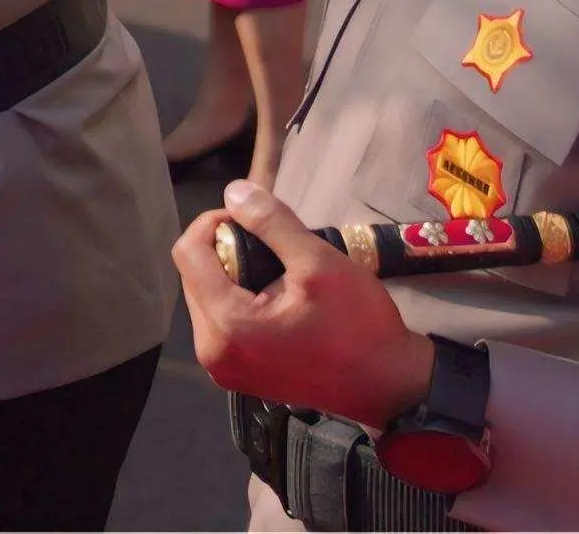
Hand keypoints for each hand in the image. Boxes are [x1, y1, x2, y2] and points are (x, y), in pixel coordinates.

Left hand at [173, 180, 434, 426]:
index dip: (213, 222)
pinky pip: (222, 322)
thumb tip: (234, 191)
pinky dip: (241, 300)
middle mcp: (213, 353)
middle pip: (193, 275)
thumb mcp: (320, 263)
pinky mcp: (238, 374)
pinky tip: (278, 296)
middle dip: (225, 249)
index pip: (188, 253)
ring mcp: (223, 368)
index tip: (251, 216)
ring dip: (234, 274)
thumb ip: (272, 223)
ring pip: (207, 297)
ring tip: (279, 269)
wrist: (391, 386)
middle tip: (272, 243)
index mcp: (226, 326)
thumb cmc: (360, 327)